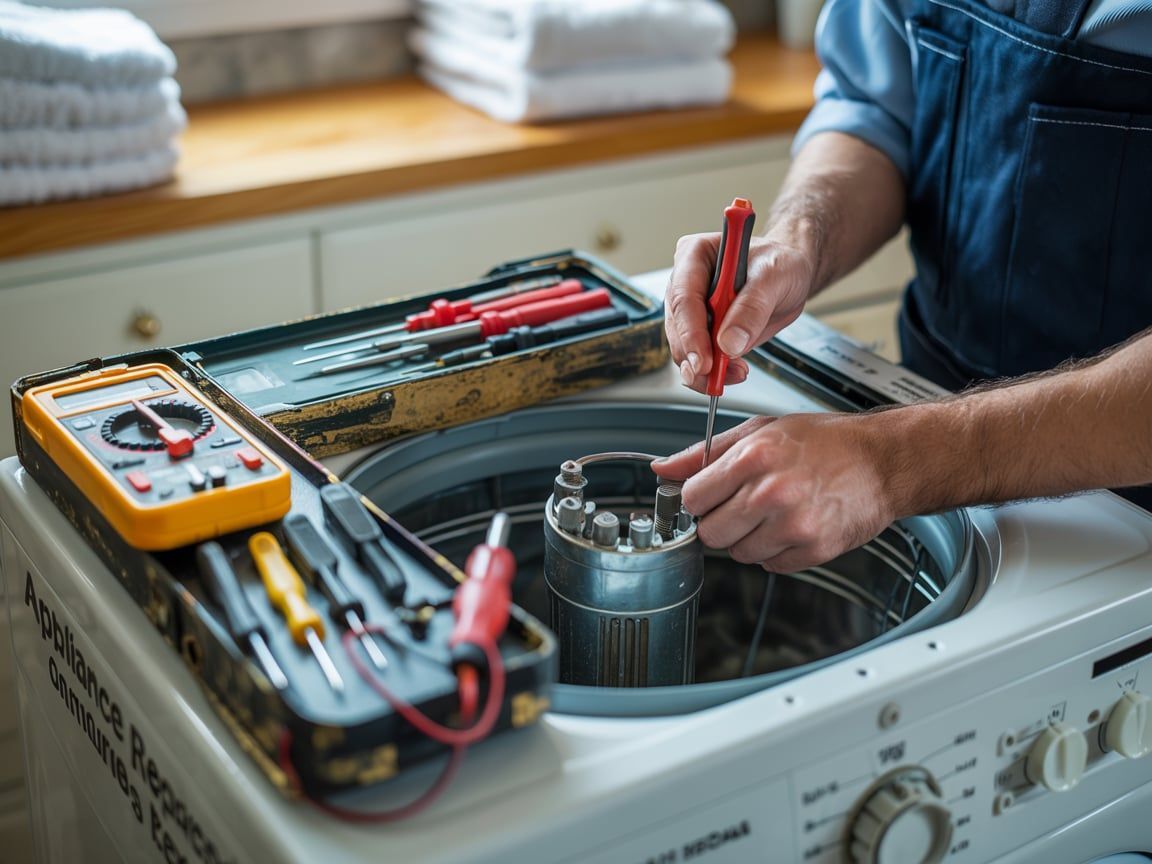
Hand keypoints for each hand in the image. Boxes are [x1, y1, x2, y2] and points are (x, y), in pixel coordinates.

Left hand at [652, 414, 895, 571]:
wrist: (882, 461)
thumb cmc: (825, 442)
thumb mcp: (761, 430)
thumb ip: (705, 452)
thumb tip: (663, 468)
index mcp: (754, 458)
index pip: (692, 498)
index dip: (699, 497)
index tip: (711, 494)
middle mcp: (771, 493)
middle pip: (710, 533)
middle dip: (720, 521)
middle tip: (742, 504)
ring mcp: (793, 526)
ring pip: (738, 553)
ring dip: (748, 538)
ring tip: (774, 512)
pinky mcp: (813, 550)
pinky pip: (771, 566)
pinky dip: (776, 551)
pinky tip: (792, 525)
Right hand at [665, 231, 814, 392]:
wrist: (790, 275)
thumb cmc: (780, 264)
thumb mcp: (775, 276)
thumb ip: (752, 307)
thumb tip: (729, 342)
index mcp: (695, 255)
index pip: (684, 297)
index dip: (690, 332)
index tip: (704, 360)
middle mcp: (686, 281)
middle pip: (677, 325)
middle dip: (695, 356)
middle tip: (714, 375)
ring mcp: (691, 308)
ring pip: (683, 346)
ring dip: (704, 368)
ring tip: (733, 372)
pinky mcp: (700, 330)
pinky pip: (697, 355)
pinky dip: (712, 370)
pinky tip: (730, 372)